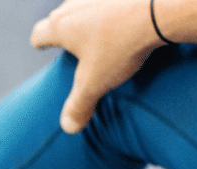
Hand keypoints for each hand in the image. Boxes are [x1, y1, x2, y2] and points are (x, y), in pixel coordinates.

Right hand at [30, 0, 162, 132]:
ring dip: (88, 17)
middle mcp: (74, 4)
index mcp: (61, 27)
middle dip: (64, 29)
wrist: (157, 7)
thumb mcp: (96, 82)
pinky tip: (124, 18)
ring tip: (101, 32)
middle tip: (73, 44)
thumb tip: (68, 127)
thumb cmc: (121, 45)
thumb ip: (79, 105)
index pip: (39, 34)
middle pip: (60, 16)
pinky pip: (109, 2)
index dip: (40, 43)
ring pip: (84, 5)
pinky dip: (111, 9)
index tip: (42, 46)